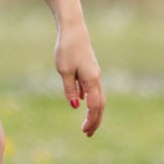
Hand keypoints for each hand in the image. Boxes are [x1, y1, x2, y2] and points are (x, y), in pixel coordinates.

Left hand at [55, 19, 104, 136]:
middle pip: (100, 104)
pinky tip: (80, 102)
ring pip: (98, 97)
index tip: (84, 131)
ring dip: (93, 111)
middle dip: (95, 120)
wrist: (73, 29)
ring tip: (87, 123)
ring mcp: (94, 73)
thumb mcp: (64, 71)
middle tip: (88, 134)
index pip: (95, 106)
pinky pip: (92, 88)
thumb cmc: (67, 49)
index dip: (91, 120)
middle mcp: (96, 78)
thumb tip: (75, 106)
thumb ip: (69, 89)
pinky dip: (89, 99)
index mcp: (92, 80)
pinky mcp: (89, 69)